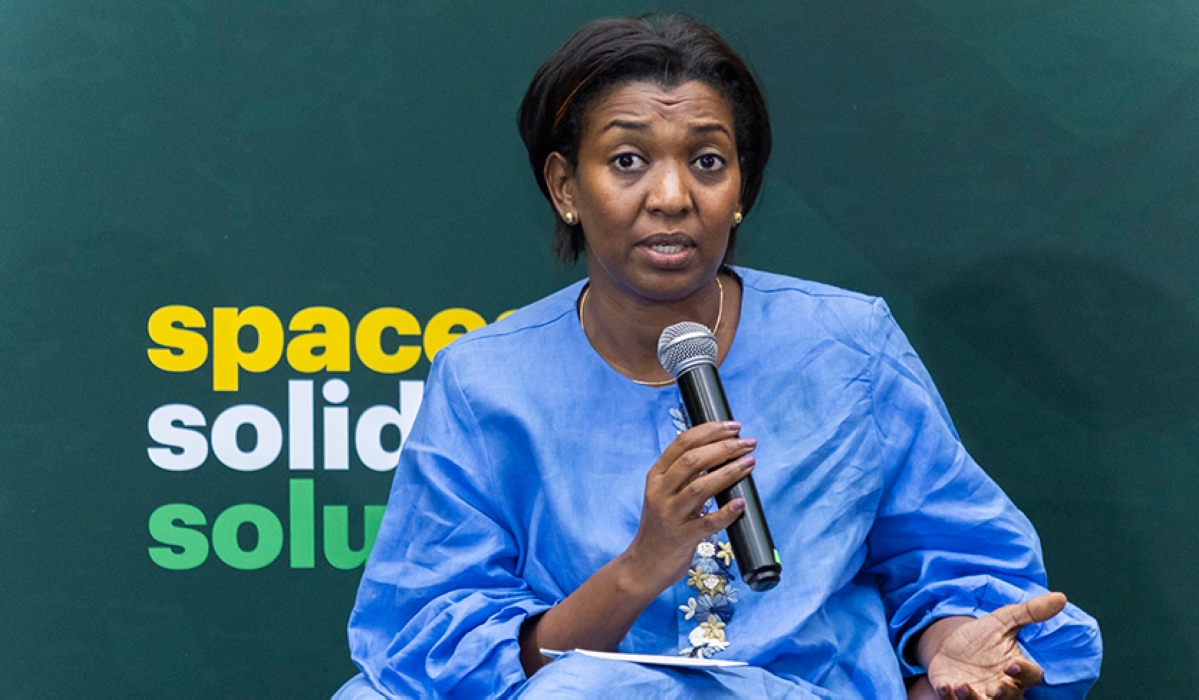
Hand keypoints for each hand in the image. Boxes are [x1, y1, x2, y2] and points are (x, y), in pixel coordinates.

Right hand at [622, 420, 754, 595]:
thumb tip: (720, 452)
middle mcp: (660, 492)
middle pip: (693, 461)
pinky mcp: (681, 538)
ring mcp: (670, 515)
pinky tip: (740, 503)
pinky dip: (726, 512)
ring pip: (700, 487)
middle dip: (724, 448)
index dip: (710, 431)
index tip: (734, 426)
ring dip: (729, 472)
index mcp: (656, 476)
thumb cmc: (662, 527)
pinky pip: (707, 523)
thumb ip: (684, 474)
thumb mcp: (665, 494)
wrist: (643, 565)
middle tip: (748, 443)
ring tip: (750, 463)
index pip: (682, 443)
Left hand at [921, 592, 1066, 698]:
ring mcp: (978, 693)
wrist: (949, 643)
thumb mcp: (1002, 621)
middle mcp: (1001, 686)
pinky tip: (944, 687)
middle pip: (1010, 697)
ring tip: (964, 687)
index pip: (1030, 676)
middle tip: (994, 687)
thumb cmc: (982, 636)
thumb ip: (1030, 612)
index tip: (1013, 664)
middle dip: (1003, 693)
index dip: (1025, 672)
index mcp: (1016, 669)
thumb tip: (1061, 597)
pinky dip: (949, 697)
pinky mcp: (954, 695)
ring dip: (974, 699)